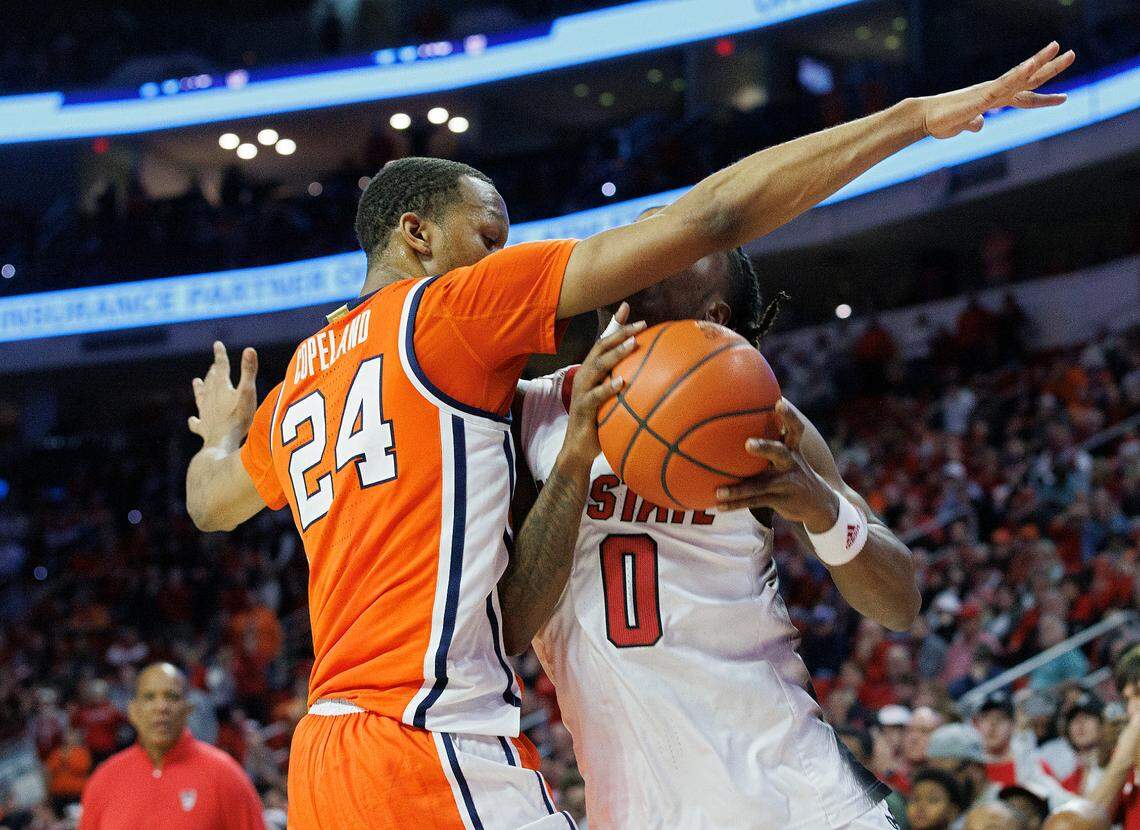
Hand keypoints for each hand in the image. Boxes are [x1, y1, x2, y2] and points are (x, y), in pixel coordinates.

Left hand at [188, 341, 258, 450]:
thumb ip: (248, 371)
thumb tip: (249, 349)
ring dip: (199, 389)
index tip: (217, 344)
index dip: (220, 355)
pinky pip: (196, 423)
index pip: (221, 367)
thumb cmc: (238, 418)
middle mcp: (210, 399)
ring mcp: (205, 413)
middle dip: (213, 372)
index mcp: (221, 388)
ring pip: (201, 397)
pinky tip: (192, 420)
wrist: (222, 443)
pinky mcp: (203, 429)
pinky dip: (194, 421)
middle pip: (211, 382)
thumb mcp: (247, 392)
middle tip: (213, 365)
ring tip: (196, 381)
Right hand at [560, 302, 644, 467]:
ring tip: (632, 345)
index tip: (631, 309)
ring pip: (597, 366)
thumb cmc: (599, 419)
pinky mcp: (583, 408)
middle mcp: (585, 375)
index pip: (604, 342)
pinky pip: (595, 396)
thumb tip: (647, 373)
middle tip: (640, 325)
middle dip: (620, 334)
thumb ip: (623, 381)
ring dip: (615, 354)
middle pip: (601, 348)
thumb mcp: (611, 398)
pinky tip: (621, 383)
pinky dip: (608, 388)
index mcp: (592, 369)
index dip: (616, 324)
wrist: (579, 448)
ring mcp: (582, 390)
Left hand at [714, 399, 838, 532]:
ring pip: (761, 486)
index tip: (780, 403)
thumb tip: (742, 413)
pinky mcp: (780, 500)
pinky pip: (755, 502)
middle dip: (765, 447)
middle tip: (748, 444)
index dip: (789, 416)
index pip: (796, 429)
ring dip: (739, 489)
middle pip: (779, 453)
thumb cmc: (793, 470)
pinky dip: (736, 504)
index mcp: (792, 449)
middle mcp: (791, 464)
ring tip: (719, 491)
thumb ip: (772, 437)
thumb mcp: (789, 453)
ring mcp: (786, 484)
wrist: (819, 503)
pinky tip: (718, 504)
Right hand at [920, 41, 1074, 138]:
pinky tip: (1031, 65)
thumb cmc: (940, 122)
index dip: (1044, 98)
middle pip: (1028, 79)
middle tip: (1071, 54)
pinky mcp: (981, 96)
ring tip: (1057, 48)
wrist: (924, 118)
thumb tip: (980, 125)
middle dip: (1051, 68)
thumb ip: (973, 124)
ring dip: (1039, 62)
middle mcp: (995, 92)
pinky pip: (1003, 84)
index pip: (1025, 98)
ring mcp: (989, 92)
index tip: (1064, 97)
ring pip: (1019, 76)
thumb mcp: (962, 125)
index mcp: (993, 100)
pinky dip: (1018, 74)